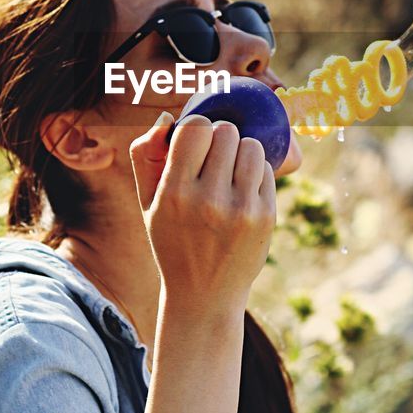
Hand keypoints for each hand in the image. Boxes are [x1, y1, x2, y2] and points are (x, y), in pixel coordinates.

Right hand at [130, 112, 276, 314]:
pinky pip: (267, 170)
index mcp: (174, 193)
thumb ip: (145, 156)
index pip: (195, 127)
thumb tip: (166, 118)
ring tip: (230, 171)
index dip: (196, 128)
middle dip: (220, 138)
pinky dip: (256, 173)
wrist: (203, 294)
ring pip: (252, 146)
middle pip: (226, 131)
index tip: (194, 143)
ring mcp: (241, 209)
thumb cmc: (171, 240)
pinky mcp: (265, 217)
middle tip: (213, 158)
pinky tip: (242, 192)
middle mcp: (208, 200)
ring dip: (241, 151)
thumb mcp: (147, 203)